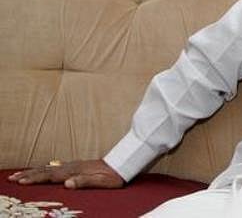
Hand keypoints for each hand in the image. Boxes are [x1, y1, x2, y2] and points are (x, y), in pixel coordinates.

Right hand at [7, 159, 124, 188]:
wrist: (124, 164)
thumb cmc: (113, 176)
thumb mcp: (100, 182)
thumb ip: (83, 181)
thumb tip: (67, 184)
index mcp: (75, 171)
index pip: (51, 176)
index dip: (35, 179)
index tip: (20, 182)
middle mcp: (72, 167)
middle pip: (47, 171)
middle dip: (29, 174)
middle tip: (12, 178)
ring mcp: (74, 165)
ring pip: (50, 168)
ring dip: (35, 171)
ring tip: (21, 173)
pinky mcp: (78, 166)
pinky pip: (57, 167)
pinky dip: (46, 169)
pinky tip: (43, 170)